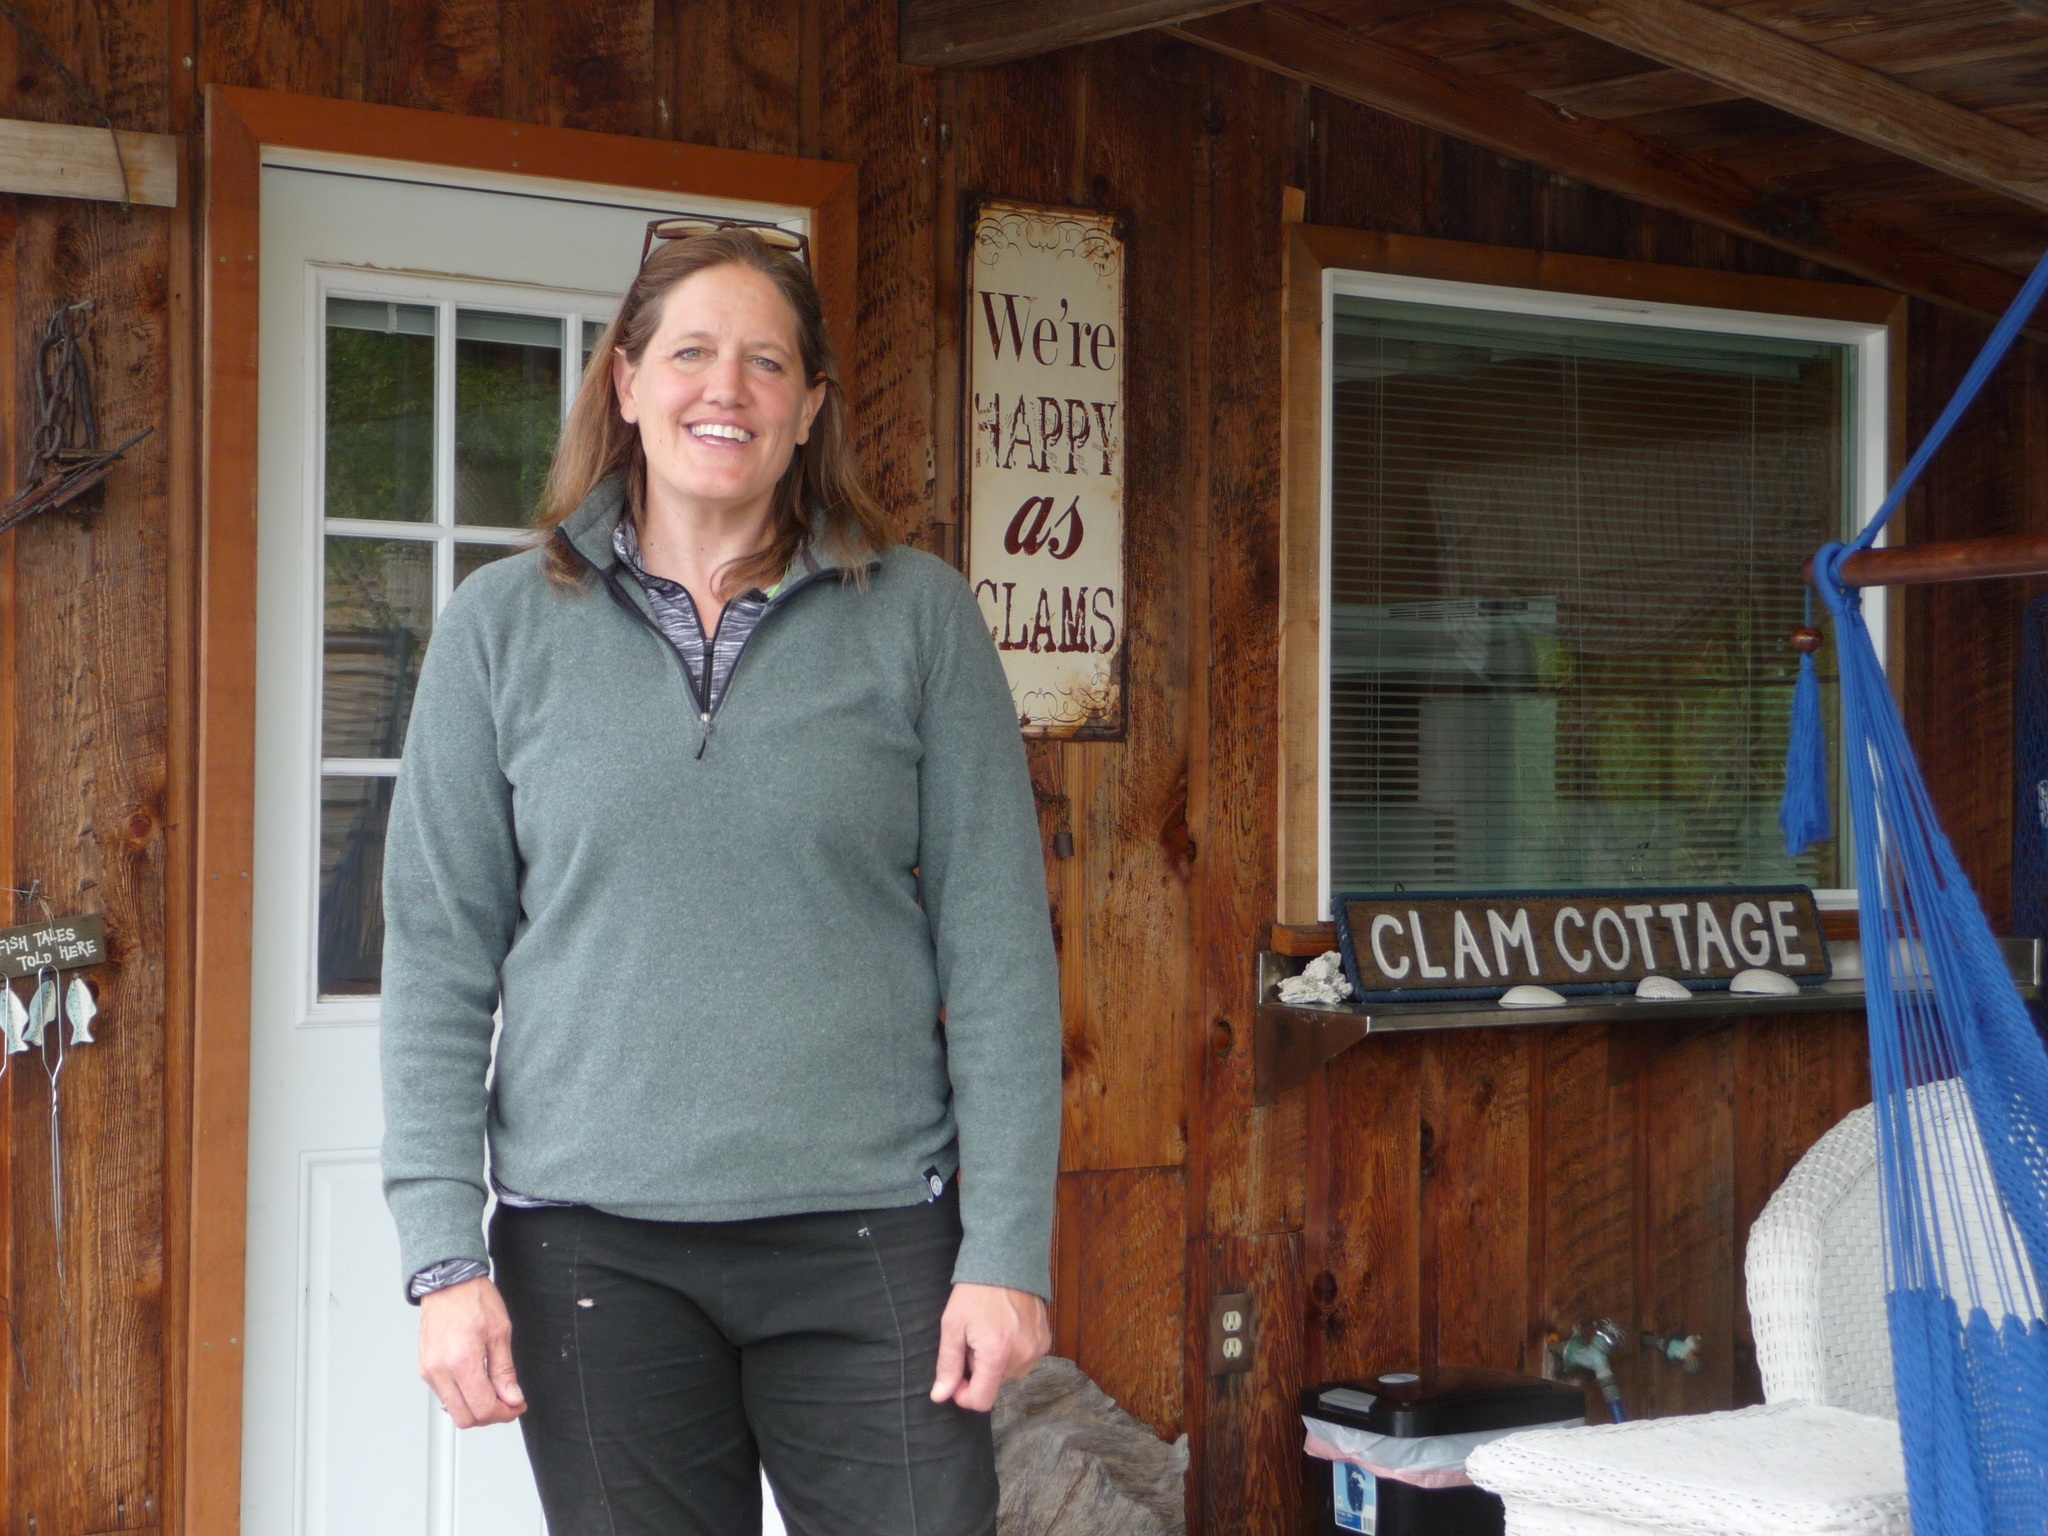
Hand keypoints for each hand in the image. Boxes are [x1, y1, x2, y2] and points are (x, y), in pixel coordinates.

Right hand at [418, 1276, 526, 1426]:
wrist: (448, 1282)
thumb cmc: (473, 1299)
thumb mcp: (500, 1332)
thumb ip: (505, 1370)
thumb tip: (512, 1397)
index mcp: (461, 1361)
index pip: (482, 1408)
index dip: (504, 1413)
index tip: (516, 1405)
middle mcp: (440, 1370)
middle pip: (465, 1418)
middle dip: (490, 1416)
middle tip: (508, 1402)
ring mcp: (429, 1371)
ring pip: (453, 1410)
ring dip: (475, 1408)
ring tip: (494, 1391)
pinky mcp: (425, 1368)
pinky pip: (444, 1395)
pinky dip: (462, 1396)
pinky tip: (477, 1382)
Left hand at [930, 1281, 1049, 1412]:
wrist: (1008, 1260)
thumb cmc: (975, 1291)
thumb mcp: (952, 1325)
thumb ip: (948, 1364)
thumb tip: (940, 1396)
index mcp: (996, 1355)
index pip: (982, 1400)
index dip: (964, 1395)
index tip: (957, 1378)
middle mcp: (1022, 1357)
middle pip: (995, 1384)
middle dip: (980, 1369)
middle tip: (974, 1339)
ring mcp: (1037, 1349)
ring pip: (1010, 1373)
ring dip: (997, 1361)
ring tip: (990, 1331)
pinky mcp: (1045, 1341)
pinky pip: (1024, 1360)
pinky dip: (1012, 1352)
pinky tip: (1006, 1329)